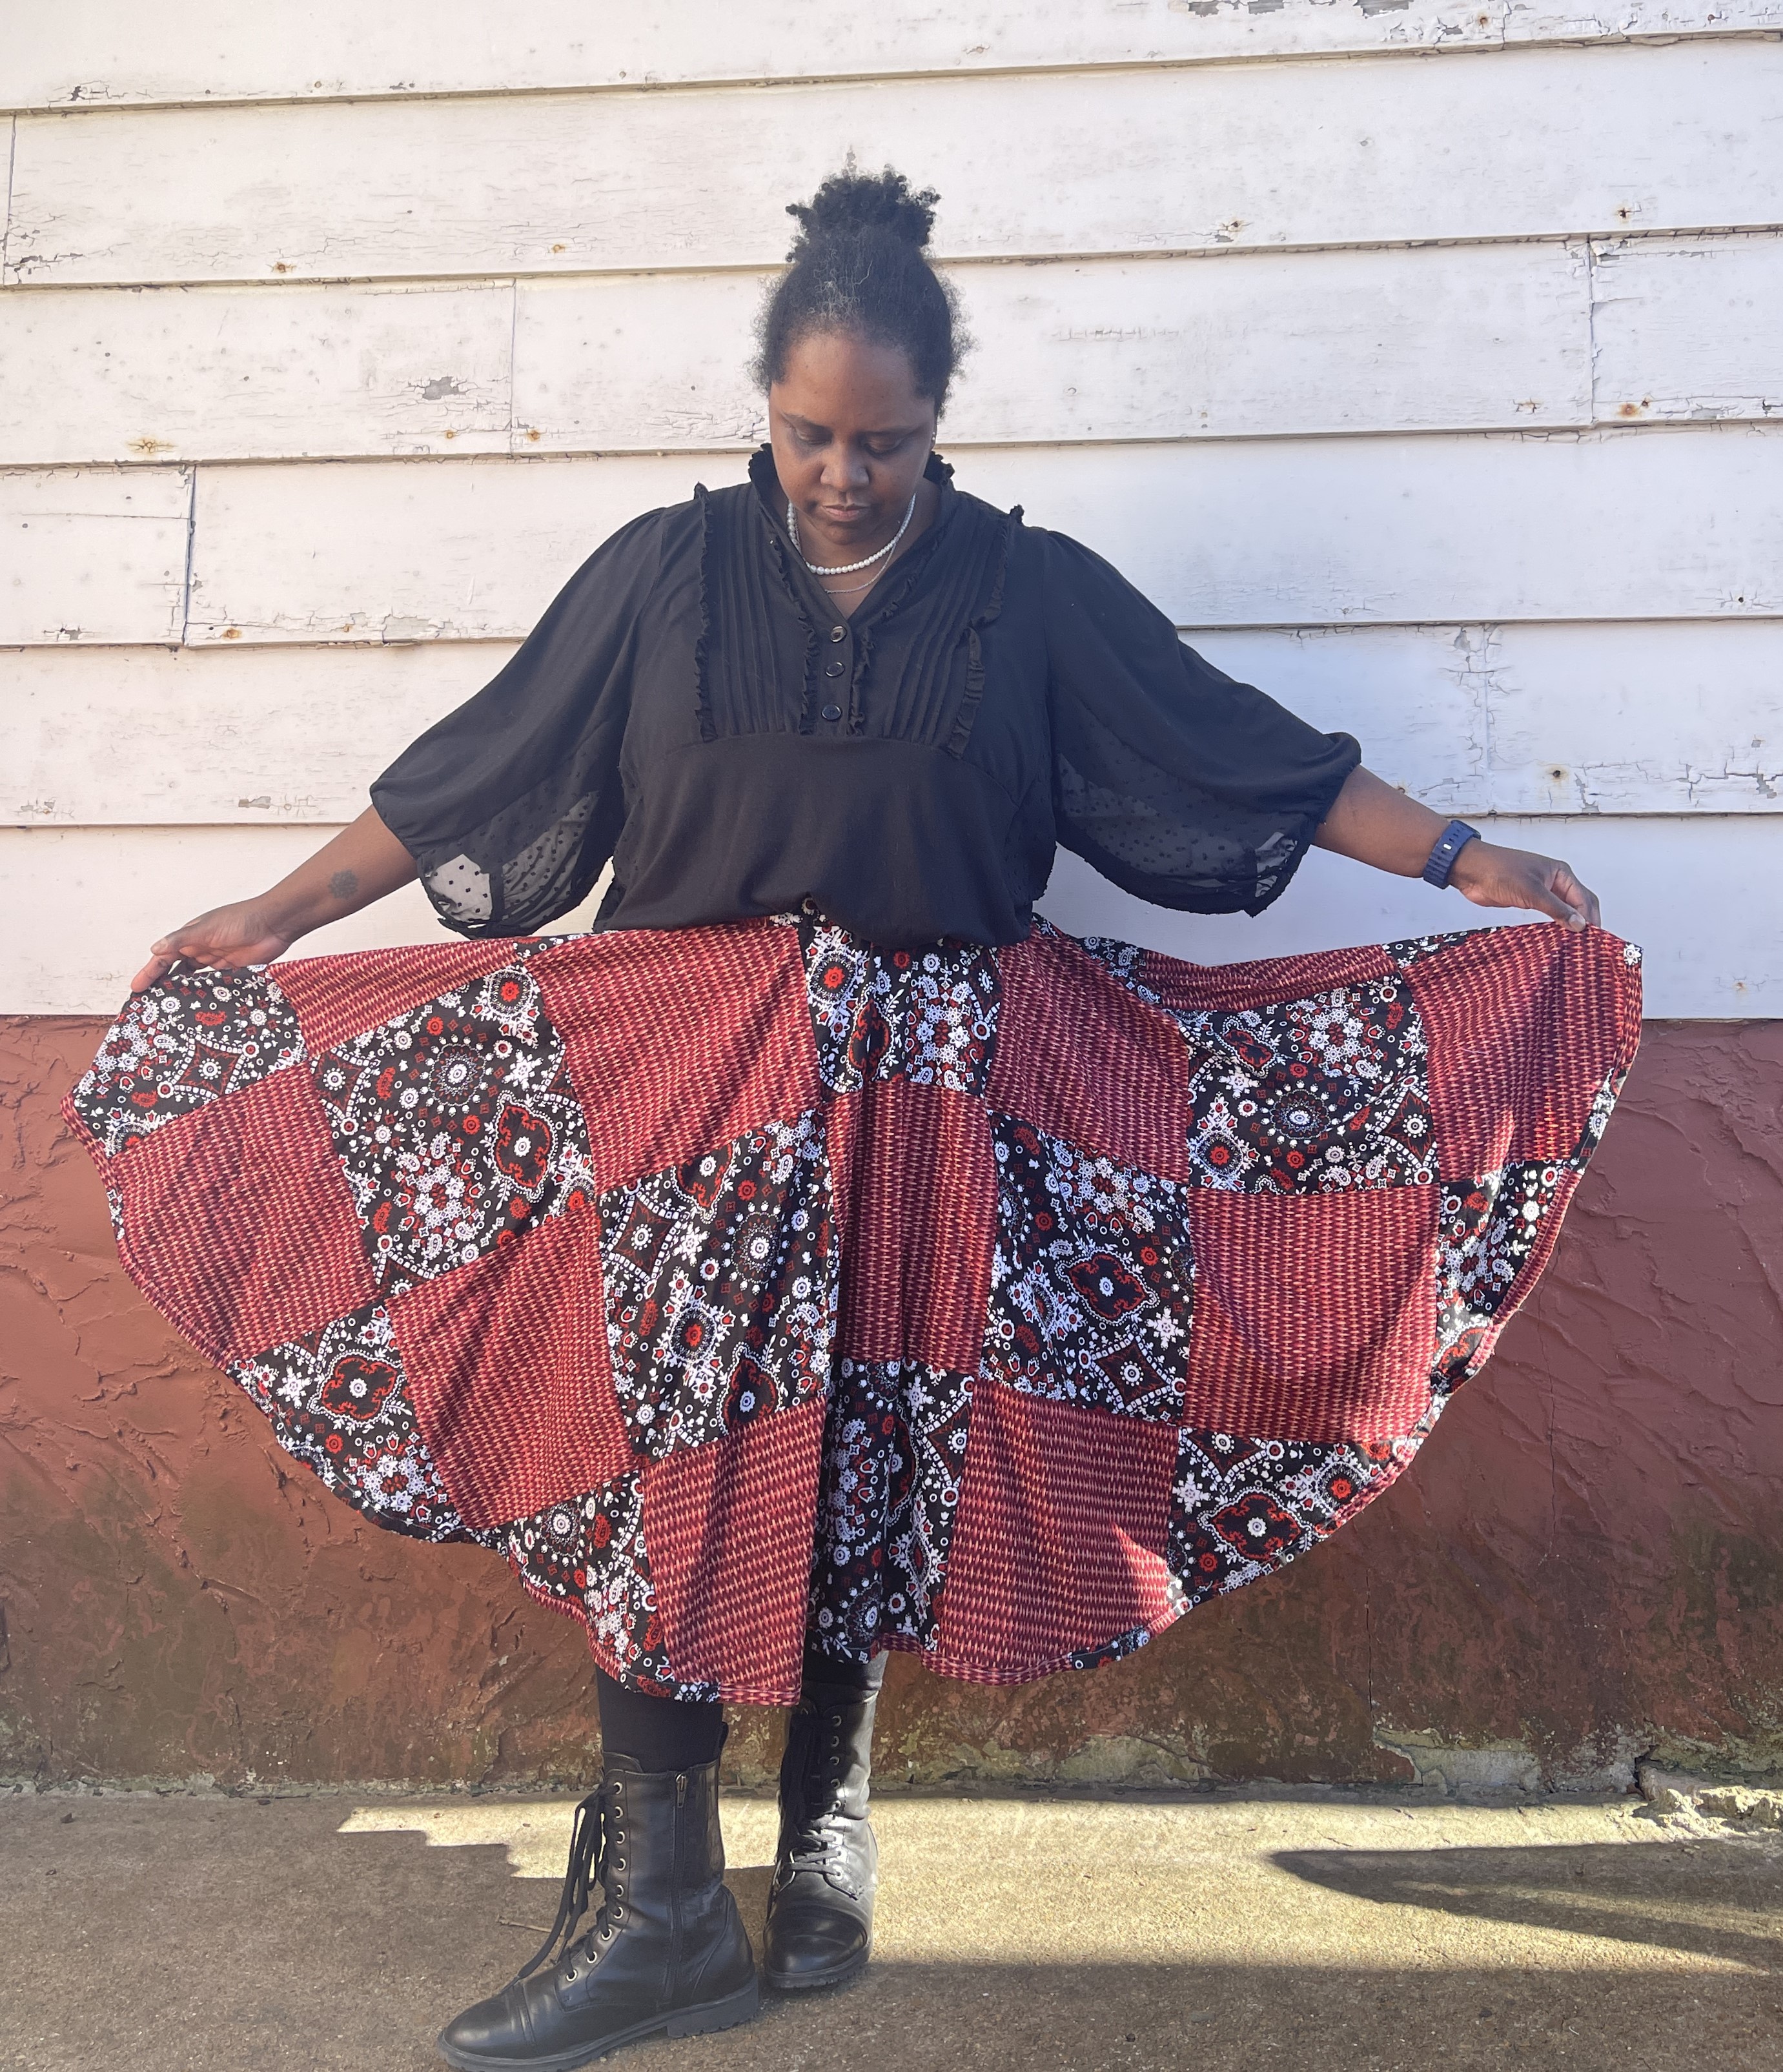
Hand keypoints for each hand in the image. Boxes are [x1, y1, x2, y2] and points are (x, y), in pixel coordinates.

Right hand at [131, 900, 296, 993]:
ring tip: (171, 1010)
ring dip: (184, 992)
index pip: (163, 957)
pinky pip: (215, 986)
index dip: (150, 972)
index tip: (137, 988)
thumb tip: (155, 949)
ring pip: (194, 981)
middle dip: (163, 985)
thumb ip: (181, 940)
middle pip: (176, 971)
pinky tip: (199, 1007)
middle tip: (150, 1004)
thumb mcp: (207, 928)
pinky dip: (206, 995)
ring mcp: (217, 962)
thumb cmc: (241, 919)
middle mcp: (201, 950)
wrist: (275, 924)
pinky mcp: (233, 972)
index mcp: (190, 937)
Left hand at [1450, 839, 1600, 929]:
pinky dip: (1556, 925)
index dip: (1590, 919)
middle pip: (1580, 903)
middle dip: (1586, 921)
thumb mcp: (1531, 891)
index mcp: (1561, 873)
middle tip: (1589, 943)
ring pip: (1565, 909)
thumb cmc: (1499, 870)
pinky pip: (1549, 914)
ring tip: (1576, 944)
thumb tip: (1579, 924)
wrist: (1471, 871)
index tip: (1591, 938)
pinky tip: (1557, 937)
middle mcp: (1555, 881)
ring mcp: (1542, 891)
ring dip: (1571, 924)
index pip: (1584, 899)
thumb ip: (1556, 908)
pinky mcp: (1529, 900)